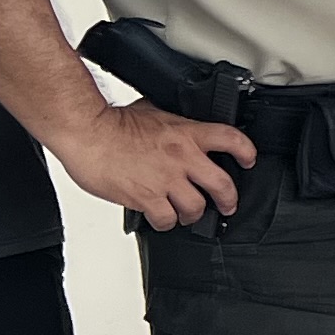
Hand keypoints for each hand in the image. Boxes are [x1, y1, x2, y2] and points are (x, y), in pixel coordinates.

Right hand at [51, 99, 253, 227]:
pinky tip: (161, 219)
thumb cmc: (111, 122)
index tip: (248, 160)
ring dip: (193, 214)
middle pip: (222, 184)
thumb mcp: (152, 112)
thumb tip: (175, 126)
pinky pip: (166, 219)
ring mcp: (166, 179)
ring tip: (188, 214)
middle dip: (229, 199)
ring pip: (196, 207)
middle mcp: (182, 157)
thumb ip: (171, 124)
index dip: (246, 152)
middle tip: (227, 205)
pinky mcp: (147, 197)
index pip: (231, 140)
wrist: (86, 133)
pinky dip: (166, 223)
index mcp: (186, 134)